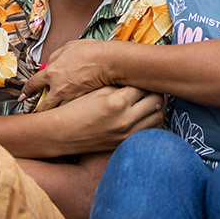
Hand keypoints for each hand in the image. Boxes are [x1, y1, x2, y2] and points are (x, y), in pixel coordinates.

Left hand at [22, 39, 114, 110]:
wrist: (106, 61)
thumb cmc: (90, 51)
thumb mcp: (68, 47)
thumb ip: (56, 56)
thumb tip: (51, 62)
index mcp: (52, 71)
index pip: (33, 83)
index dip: (26, 91)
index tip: (23, 96)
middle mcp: (58, 86)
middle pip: (43, 104)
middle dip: (38, 110)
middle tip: (36, 113)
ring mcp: (70, 96)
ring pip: (58, 110)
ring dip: (55, 113)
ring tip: (53, 117)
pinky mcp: (82, 102)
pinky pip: (73, 110)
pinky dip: (71, 112)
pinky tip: (71, 113)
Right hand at [51, 86, 165, 152]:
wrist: (61, 133)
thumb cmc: (76, 109)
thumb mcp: (97, 91)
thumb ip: (119, 85)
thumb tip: (137, 80)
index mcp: (118, 101)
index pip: (144, 85)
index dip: (145, 79)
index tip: (145, 76)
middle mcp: (126, 119)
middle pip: (157, 101)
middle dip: (157, 91)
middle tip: (154, 86)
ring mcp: (127, 133)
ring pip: (158, 117)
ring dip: (158, 106)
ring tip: (153, 98)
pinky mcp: (125, 142)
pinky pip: (150, 130)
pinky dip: (152, 120)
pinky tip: (146, 113)